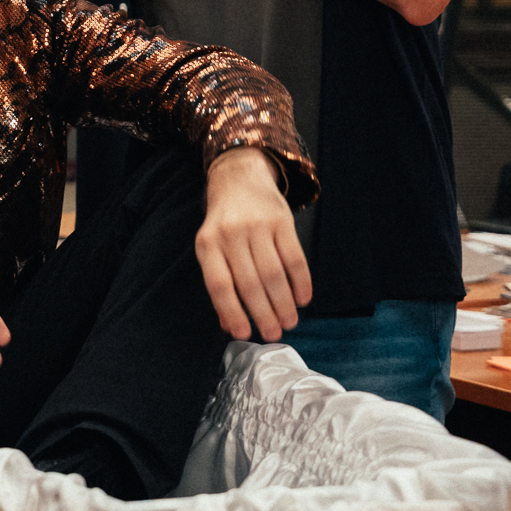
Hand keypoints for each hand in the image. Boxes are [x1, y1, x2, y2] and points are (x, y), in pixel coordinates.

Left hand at [195, 147, 310, 341]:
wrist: (238, 176)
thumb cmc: (223, 222)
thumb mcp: (211, 246)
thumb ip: (220, 281)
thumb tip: (230, 325)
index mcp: (207, 243)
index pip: (219, 284)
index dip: (232, 312)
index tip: (245, 334)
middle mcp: (231, 234)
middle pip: (250, 283)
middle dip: (264, 314)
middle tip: (275, 334)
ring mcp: (257, 226)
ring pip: (273, 274)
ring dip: (284, 304)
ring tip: (290, 321)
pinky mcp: (282, 220)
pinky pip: (294, 258)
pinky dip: (301, 282)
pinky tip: (303, 298)